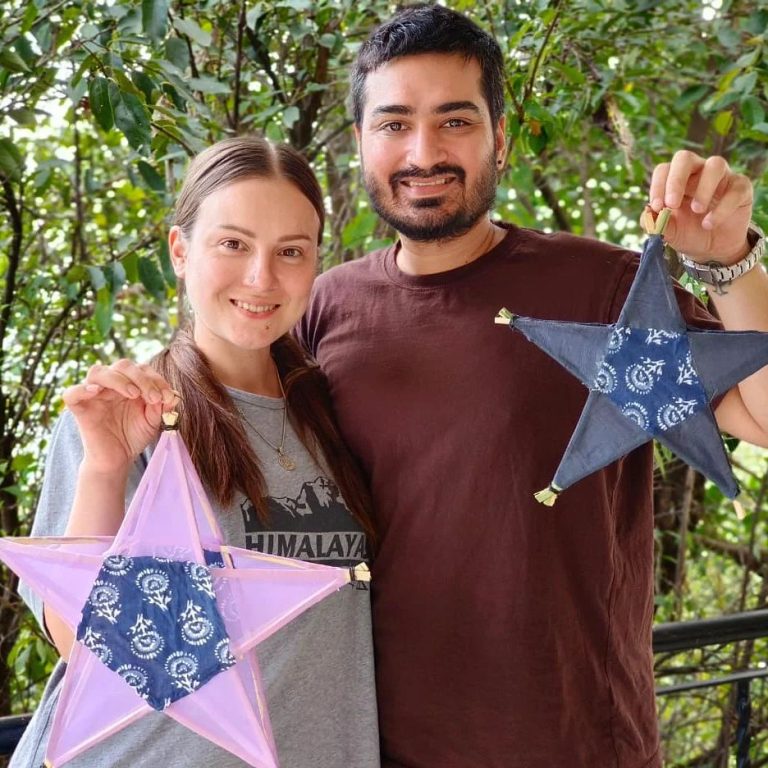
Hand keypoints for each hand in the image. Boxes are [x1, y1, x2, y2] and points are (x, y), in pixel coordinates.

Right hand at [62, 360, 177, 474]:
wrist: (118, 459)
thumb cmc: (134, 435)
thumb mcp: (153, 420)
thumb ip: (161, 406)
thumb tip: (173, 395)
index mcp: (129, 383)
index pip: (142, 369)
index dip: (157, 380)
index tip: (167, 398)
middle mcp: (111, 385)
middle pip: (122, 366)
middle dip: (142, 378)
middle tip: (154, 398)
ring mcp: (93, 395)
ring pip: (98, 372)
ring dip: (118, 379)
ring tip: (133, 394)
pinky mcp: (80, 409)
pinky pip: (71, 393)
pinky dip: (82, 389)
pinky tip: (96, 391)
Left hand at [649, 150, 752, 263]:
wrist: (712, 249)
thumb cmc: (688, 233)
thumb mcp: (669, 232)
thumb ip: (655, 223)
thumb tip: (646, 213)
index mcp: (676, 180)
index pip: (664, 169)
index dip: (657, 185)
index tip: (656, 207)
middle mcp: (698, 172)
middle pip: (684, 158)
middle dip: (676, 180)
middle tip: (671, 204)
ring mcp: (722, 177)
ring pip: (715, 165)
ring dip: (703, 188)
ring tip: (697, 211)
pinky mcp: (741, 187)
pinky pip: (735, 188)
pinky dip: (722, 208)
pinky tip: (709, 223)